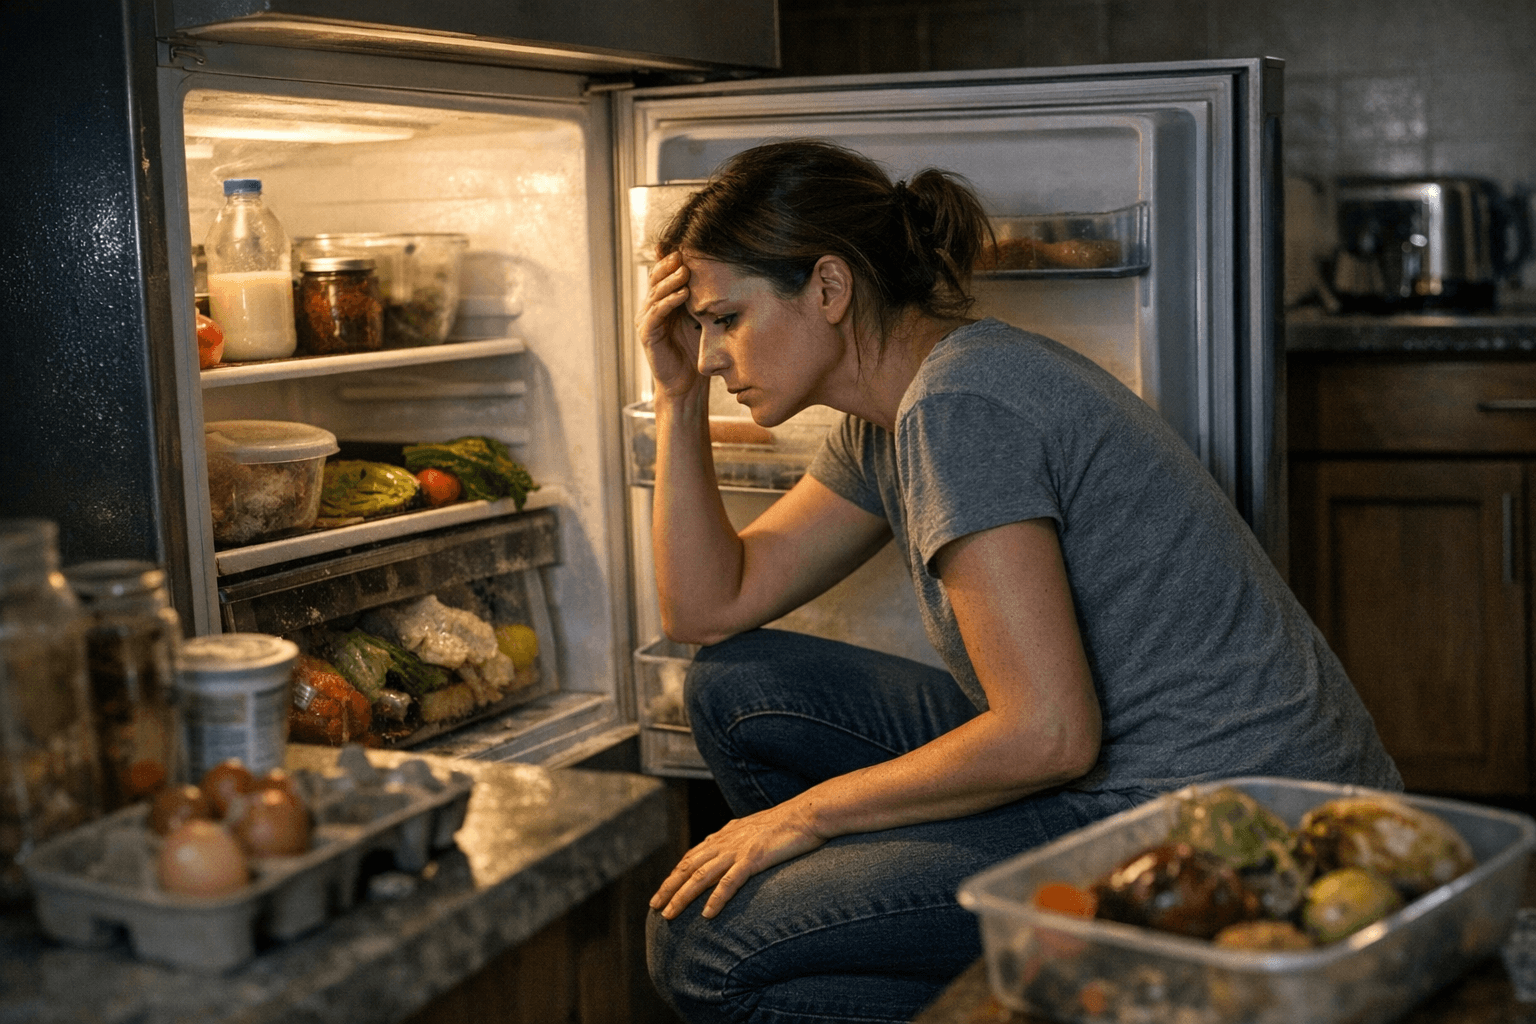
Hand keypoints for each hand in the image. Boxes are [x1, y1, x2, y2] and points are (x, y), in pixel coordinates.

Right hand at [637, 251, 703, 398]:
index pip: (664, 274)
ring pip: (656, 293)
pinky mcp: (647, 334)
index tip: (686, 245)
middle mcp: (651, 307)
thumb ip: (702, 298)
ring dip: (671, 280)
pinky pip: (657, 313)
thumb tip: (722, 274)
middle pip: (657, 279)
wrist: (687, 383)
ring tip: (685, 270)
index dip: (671, 259)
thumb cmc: (696, 350)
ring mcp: (647, 320)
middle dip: (669, 265)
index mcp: (662, 301)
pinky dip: (669, 302)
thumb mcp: (701, 317)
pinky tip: (683, 294)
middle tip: (683, 253)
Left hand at [650, 800, 826, 918]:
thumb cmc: (786, 824)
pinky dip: (716, 899)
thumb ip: (736, 839)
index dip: (674, 875)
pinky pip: (729, 882)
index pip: (691, 857)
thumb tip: (722, 846)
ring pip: (701, 876)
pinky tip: (706, 914)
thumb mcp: (753, 830)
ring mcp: (738, 850)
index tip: (662, 892)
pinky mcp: (754, 858)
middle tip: (654, 907)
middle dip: (669, 888)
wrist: (807, 814)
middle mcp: (726, 842)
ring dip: (682, 897)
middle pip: (688, 867)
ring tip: (669, 915)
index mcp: (725, 836)